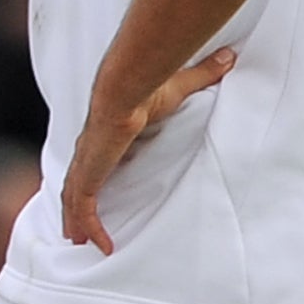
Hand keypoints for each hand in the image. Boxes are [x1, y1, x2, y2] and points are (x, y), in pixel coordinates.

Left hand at [59, 47, 236, 252]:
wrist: (127, 88)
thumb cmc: (148, 86)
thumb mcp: (180, 86)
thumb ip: (203, 75)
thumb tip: (229, 57)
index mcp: (106, 136)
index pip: (95, 159)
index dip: (94, 173)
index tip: (98, 184)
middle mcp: (91, 152)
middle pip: (77, 183)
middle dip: (74, 205)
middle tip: (76, 226)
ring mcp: (88, 165)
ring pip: (74, 200)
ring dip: (77, 221)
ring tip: (79, 242)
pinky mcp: (90, 175)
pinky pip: (86, 208)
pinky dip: (91, 227)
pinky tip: (99, 246)